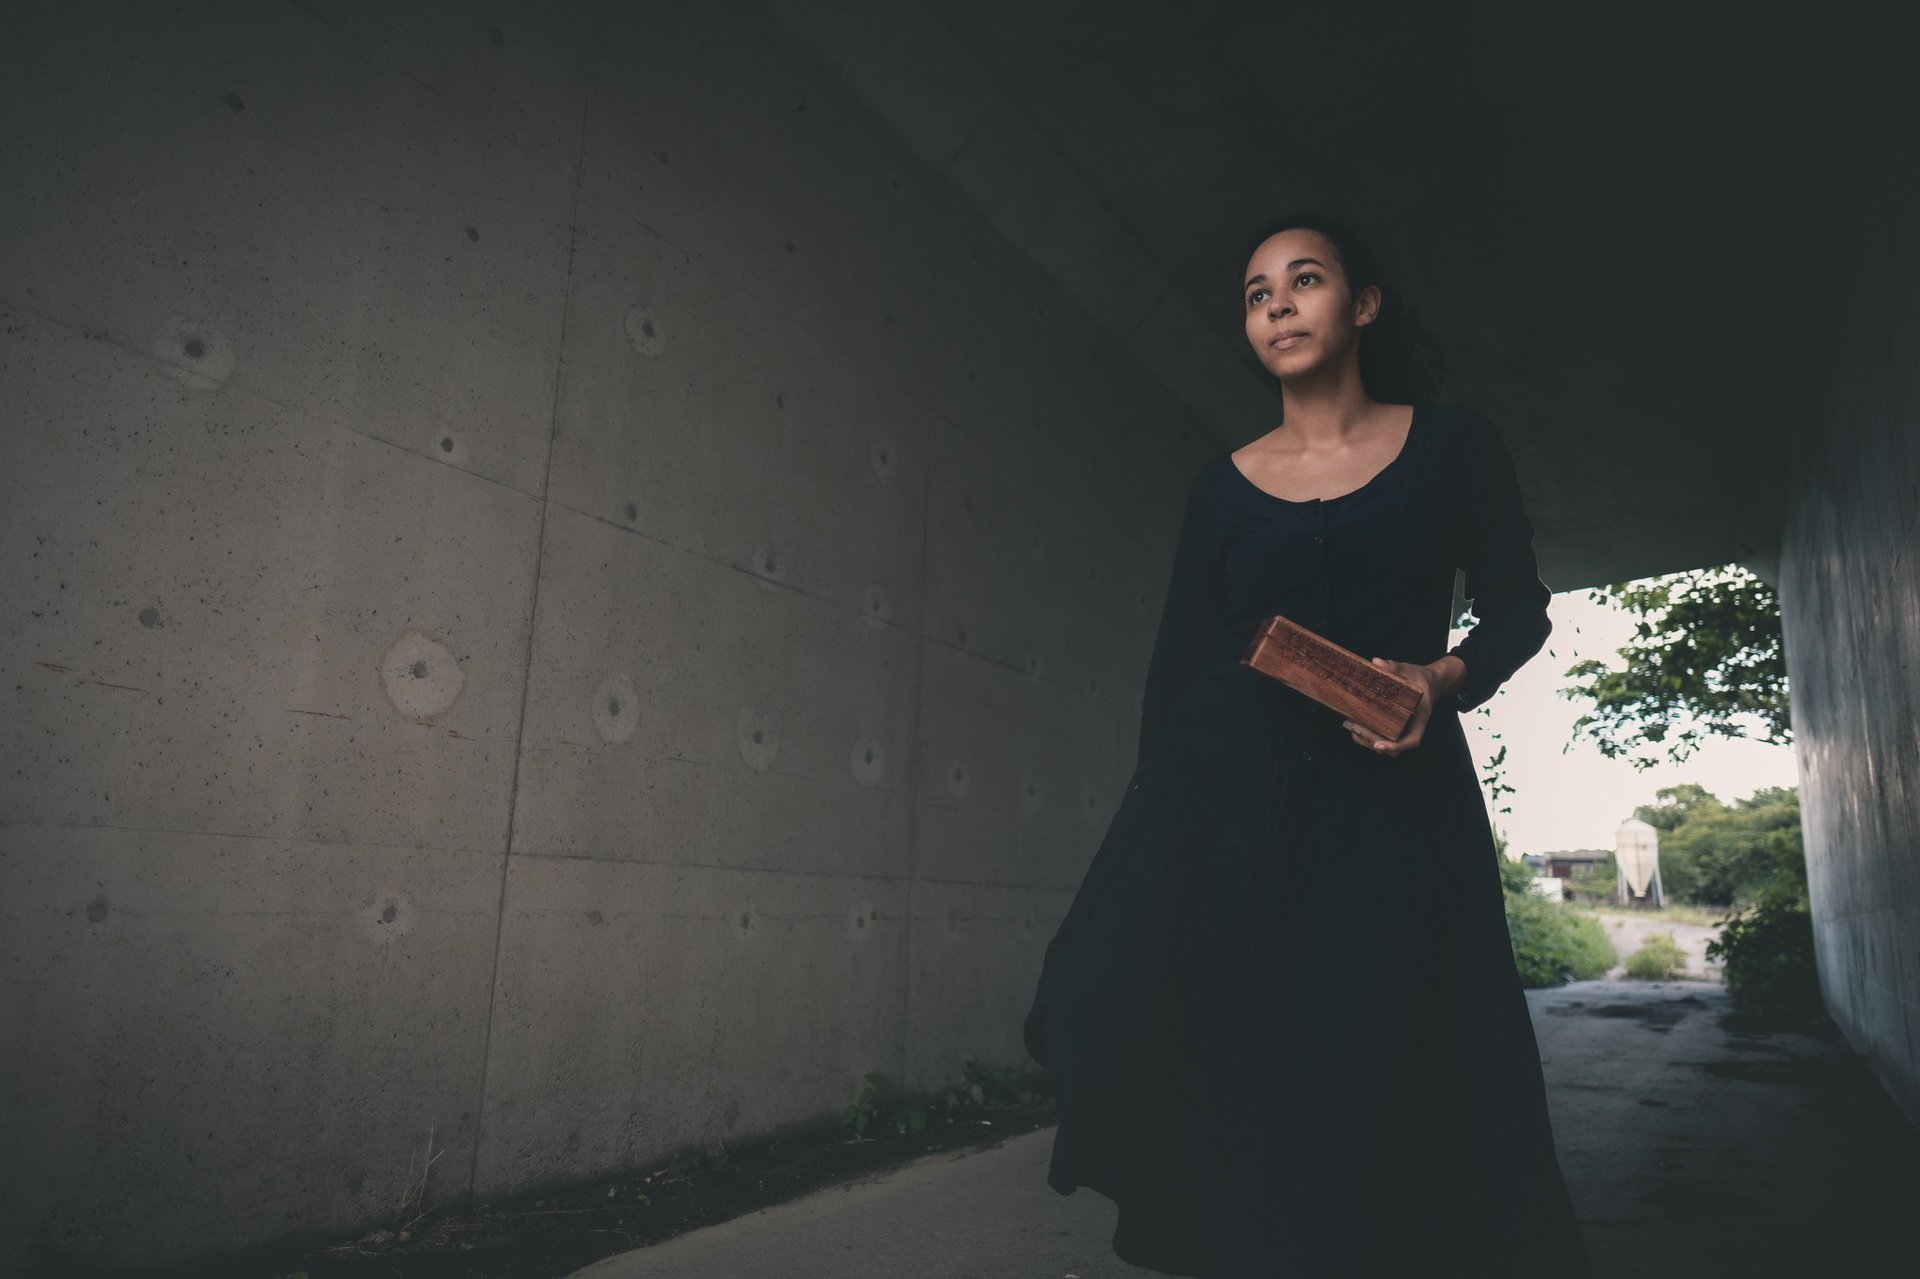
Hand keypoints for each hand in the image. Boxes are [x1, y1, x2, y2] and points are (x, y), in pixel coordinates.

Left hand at [1341, 655, 1463, 756]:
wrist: (1427, 681)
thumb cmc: (1419, 677)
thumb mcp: (1409, 670)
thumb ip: (1395, 667)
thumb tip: (1377, 662)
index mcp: (1421, 719)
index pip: (1412, 740)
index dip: (1396, 746)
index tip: (1379, 745)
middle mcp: (1411, 729)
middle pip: (1394, 747)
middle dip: (1372, 740)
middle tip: (1354, 726)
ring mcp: (1402, 730)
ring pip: (1385, 745)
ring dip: (1366, 739)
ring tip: (1349, 725)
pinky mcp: (1393, 728)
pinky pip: (1380, 738)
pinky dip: (1365, 735)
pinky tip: (1352, 724)